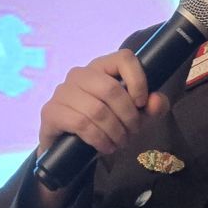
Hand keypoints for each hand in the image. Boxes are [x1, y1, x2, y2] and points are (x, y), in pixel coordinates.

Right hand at [38, 48, 169, 157]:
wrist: (70, 149)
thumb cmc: (106, 125)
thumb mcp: (136, 117)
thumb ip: (152, 107)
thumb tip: (156, 101)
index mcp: (101, 67)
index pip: (124, 58)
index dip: (138, 80)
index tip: (142, 104)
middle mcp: (79, 74)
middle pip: (111, 89)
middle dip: (128, 116)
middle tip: (133, 132)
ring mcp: (62, 92)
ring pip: (97, 110)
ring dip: (115, 131)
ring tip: (120, 142)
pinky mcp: (51, 112)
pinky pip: (81, 123)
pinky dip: (99, 139)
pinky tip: (105, 146)